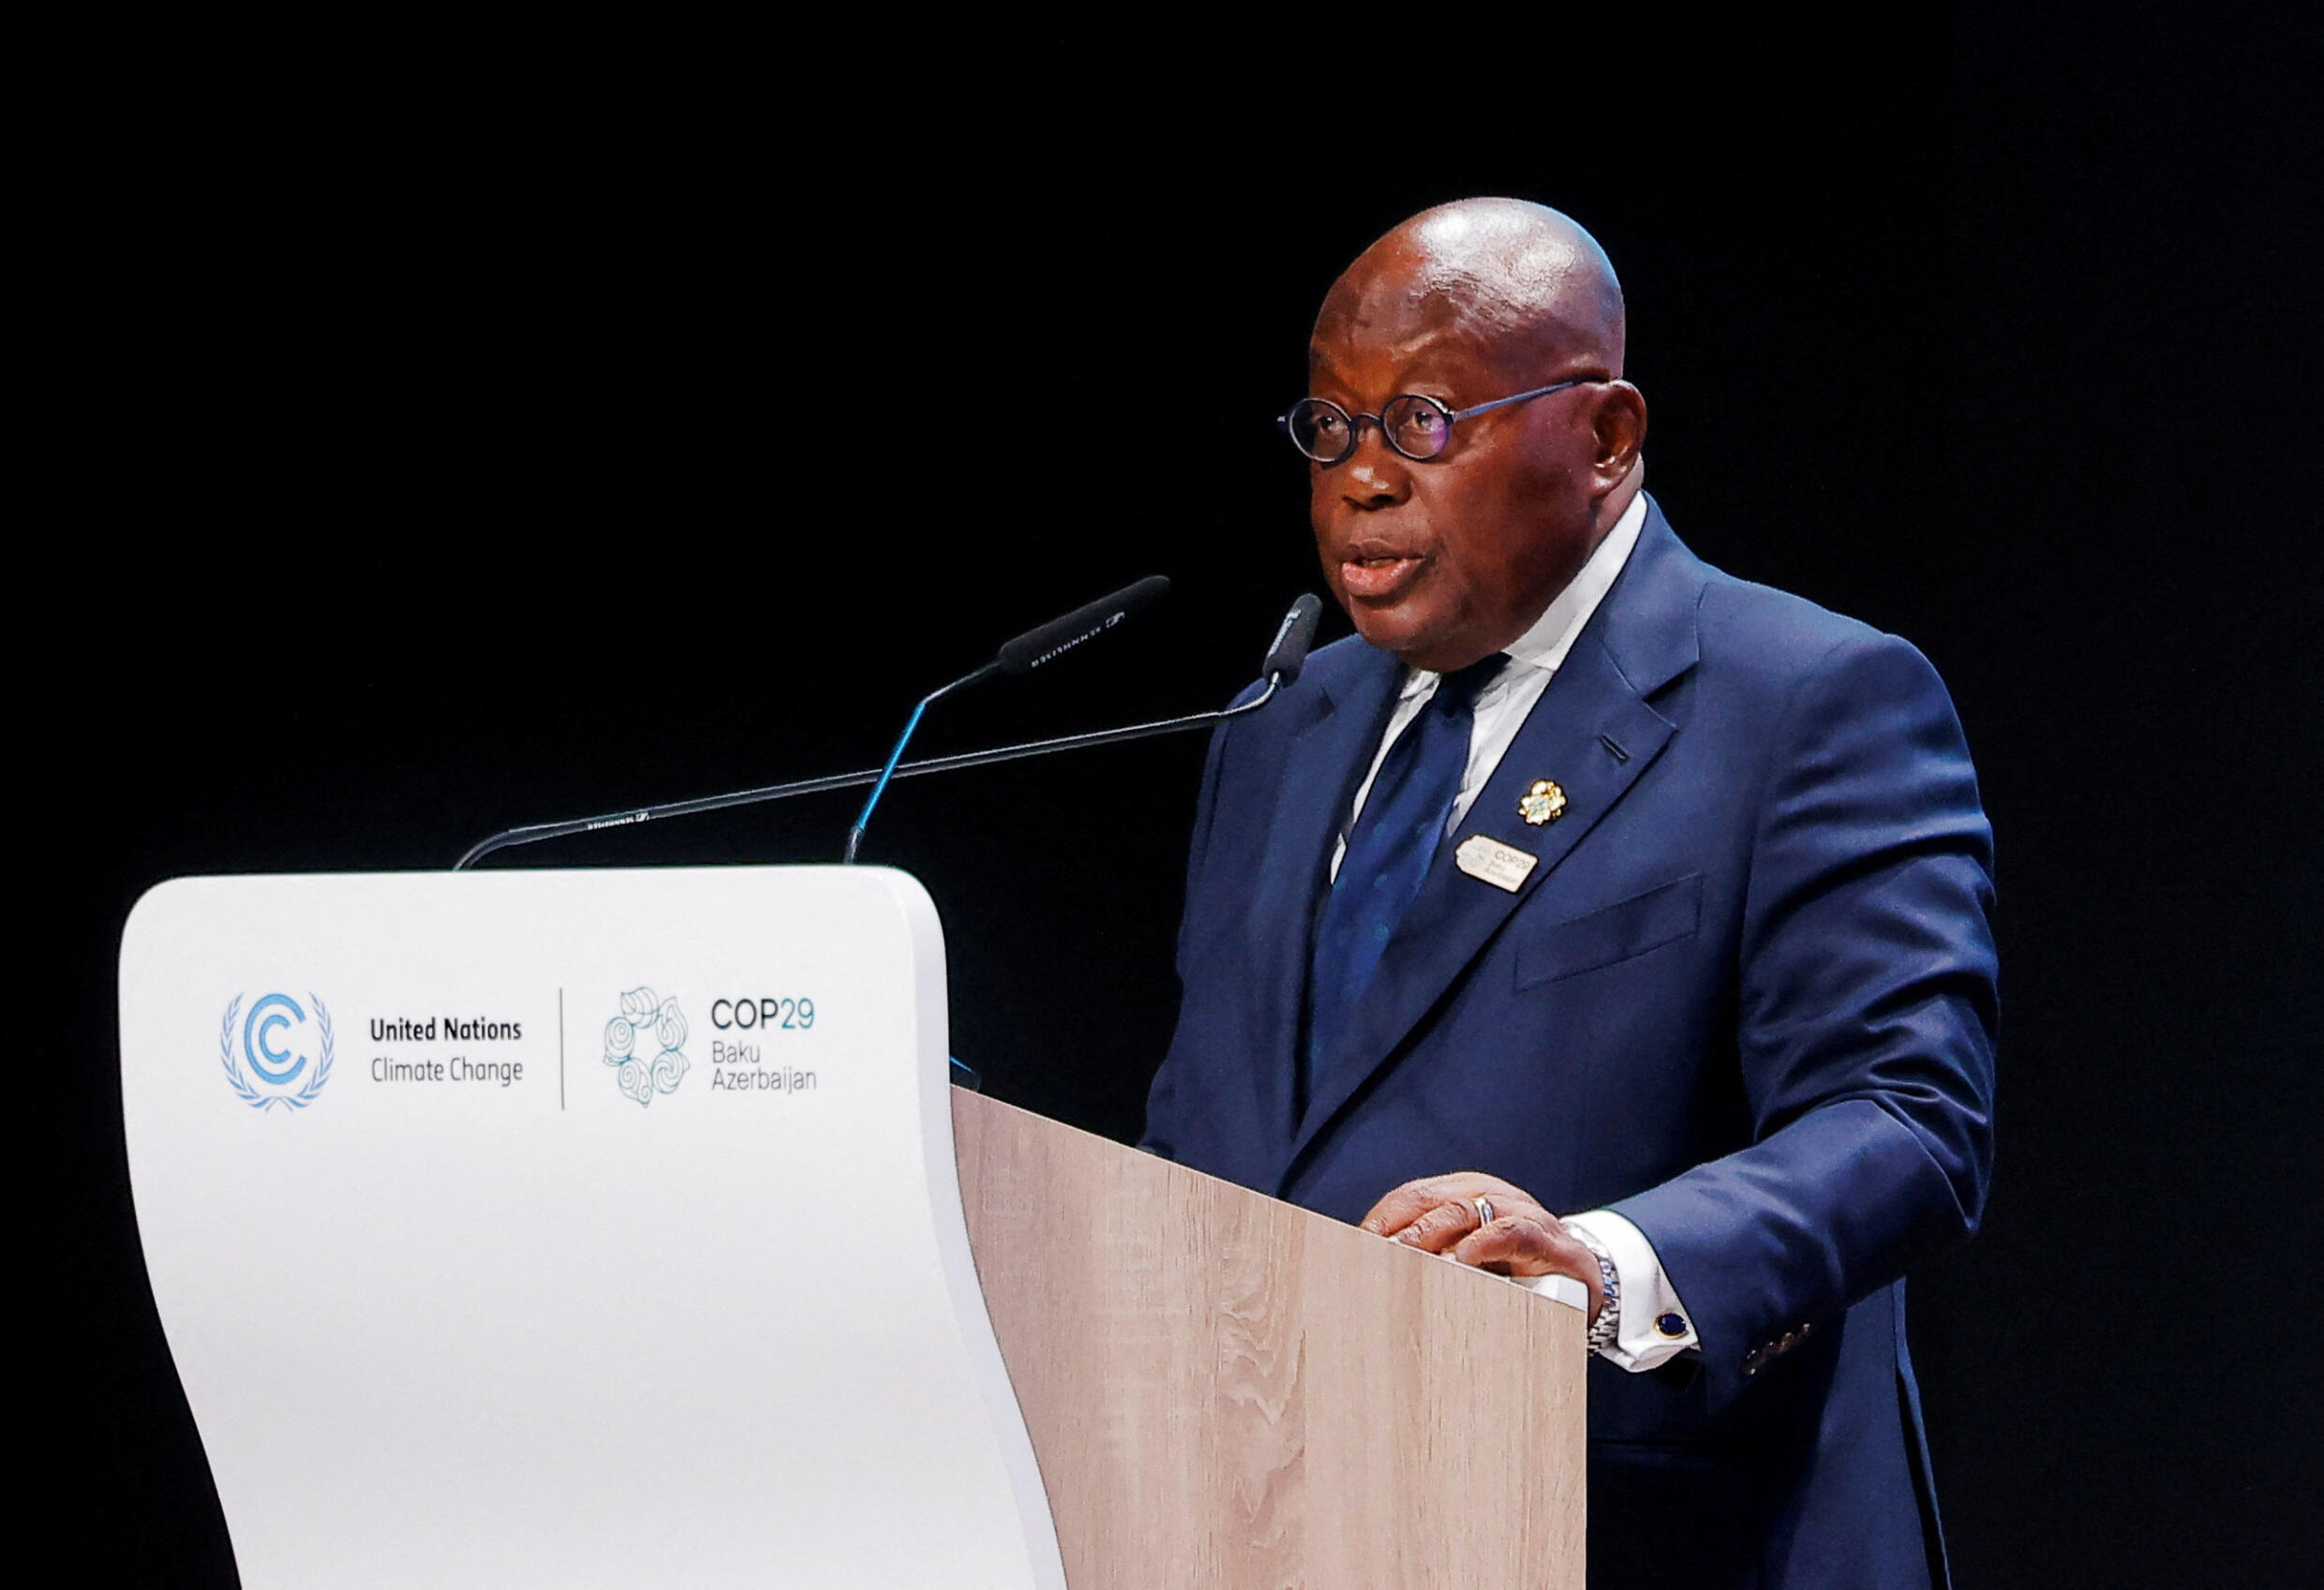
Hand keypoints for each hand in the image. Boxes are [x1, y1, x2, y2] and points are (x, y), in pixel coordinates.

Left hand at [1359, 1172, 1606, 1319]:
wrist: (1583, 1278)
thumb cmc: (1516, 1271)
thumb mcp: (1468, 1260)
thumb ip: (1431, 1259)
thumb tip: (1374, 1276)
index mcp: (1461, 1194)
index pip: (1411, 1197)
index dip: (1383, 1219)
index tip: (1356, 1246)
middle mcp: (1487, 1194)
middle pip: (1430, 1201)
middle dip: (1399, 1229)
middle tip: (1375, 1258)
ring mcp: (1518, 1210)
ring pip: (1464, 1210)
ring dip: (1430, 1236)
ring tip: (1407, 1259)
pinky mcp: (1547, 1238)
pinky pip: (1510, 1231)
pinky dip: (1483, 1243)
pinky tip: (1463, 1260)